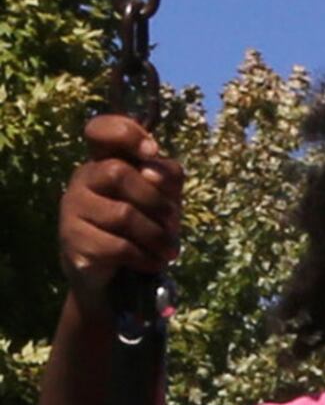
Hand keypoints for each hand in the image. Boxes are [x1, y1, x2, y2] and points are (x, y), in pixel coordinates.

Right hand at [59, 114, 181, 301]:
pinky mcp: (73, 241)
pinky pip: (117, 246)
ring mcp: (72, 209)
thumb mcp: (164, 197)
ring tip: (169, 250)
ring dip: (157, 235)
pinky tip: (152, 262)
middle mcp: (83, 179)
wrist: (115, 275)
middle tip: (173, 223)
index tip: (151, 150)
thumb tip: (152, 171)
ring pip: (122, 214)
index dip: (123, 131)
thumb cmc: (143, 226)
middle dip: (156, 201)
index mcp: (105, 161)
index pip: (99, 129)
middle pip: (117, 173)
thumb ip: (166, 176)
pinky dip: (144, 256)